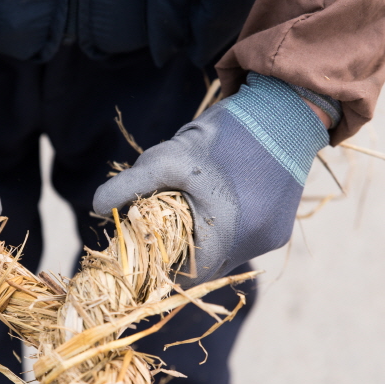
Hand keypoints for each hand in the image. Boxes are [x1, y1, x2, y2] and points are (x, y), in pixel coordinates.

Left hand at [93, 73, 329, 286]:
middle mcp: (254, 246)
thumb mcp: (166, 157)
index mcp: (227, 237)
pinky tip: (214, 201)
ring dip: (199, 238)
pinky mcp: (279, 227)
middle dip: (176, 251)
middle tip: (156, 227)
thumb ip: (128, 186)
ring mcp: (271, 238)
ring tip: (186, 209)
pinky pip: (240, 239)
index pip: (182, 276)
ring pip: (221, 253)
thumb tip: (95, 209)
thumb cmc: (224, 133)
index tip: (138, 253)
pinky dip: (221, 227)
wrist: (288, 107)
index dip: (156, 269)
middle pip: (202, 266)